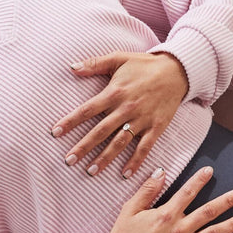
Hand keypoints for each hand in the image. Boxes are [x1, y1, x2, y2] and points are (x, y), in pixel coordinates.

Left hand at [51, 51, 188, 177]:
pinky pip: (144, 147)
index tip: (55, 133)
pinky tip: (125, 173)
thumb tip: (72, 67)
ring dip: (105, 158)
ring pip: (120, 142)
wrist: (177, 70)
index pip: (87, 110)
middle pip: (101, 131)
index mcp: (114, 92)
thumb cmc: (144, 64)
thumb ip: (94, 63)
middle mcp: (126, 108)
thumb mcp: (118, 58)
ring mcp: (142, 119)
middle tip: (69, 160)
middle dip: (83, 146)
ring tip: (91, 171)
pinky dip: (135, 161)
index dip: (70, 121)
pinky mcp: (156, 127)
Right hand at [106, 166, 232, 232]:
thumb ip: (147, 190)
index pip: (187, 192)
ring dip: (231, 225)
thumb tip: (160, 171)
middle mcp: (178, 230)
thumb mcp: (130, 210)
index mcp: (165, 215)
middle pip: (208, 212)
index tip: (210, 171)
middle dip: (226, 201)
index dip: (200, 180)